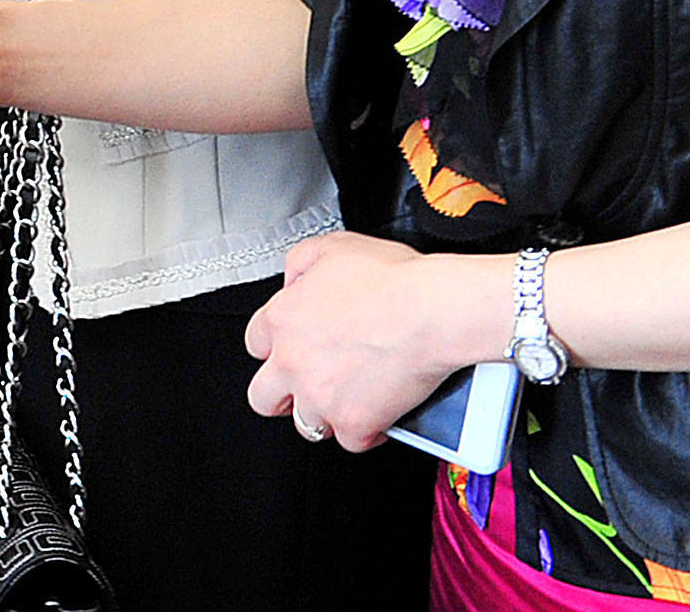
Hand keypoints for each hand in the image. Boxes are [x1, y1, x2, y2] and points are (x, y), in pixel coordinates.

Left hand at [244, 232, 489, 448]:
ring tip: (345, 400)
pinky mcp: (355, 422)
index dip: (276, 347)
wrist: (433, 310)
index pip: (255, 344)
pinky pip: (351, 441)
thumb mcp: (331, 248)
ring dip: (323, 414)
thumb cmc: (393, 280)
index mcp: (282, 320)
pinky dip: (365, 432)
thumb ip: (299, 265)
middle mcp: (292, 362)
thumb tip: (294, 282)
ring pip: (306, 424)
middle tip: (305, 386)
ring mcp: (321, 396)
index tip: (292, 348)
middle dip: (281, 394)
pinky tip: (376, 414)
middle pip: (263, 396)